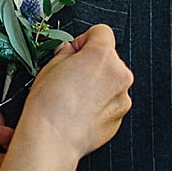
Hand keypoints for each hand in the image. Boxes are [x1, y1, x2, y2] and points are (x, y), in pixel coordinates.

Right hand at [22, 24, 131, 159]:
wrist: (52, 138)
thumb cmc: (49, 106)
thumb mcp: (50, 66)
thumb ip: (66, 52)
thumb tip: (70, 51)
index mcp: (102, 55)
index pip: (102, 32)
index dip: (84, 40)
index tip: (75, 51)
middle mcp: (119, 74)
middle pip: (108, 58)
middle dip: (92, 64)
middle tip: (70, 77)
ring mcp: (122, 96)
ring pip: (111, 81)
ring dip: (97, 85)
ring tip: (74, 98)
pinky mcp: (120, 115)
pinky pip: (112, 101)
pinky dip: (100, 104)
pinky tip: (81, 111)